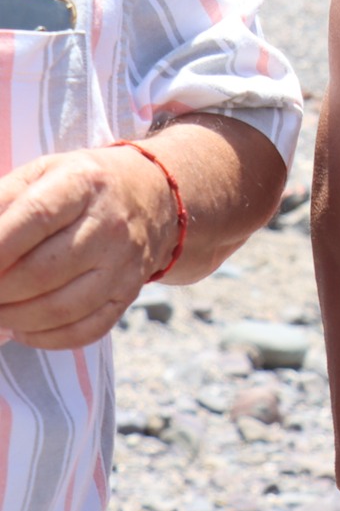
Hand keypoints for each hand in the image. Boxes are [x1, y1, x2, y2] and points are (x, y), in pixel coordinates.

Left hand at [0, 146, 176, 347]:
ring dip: (13, 318)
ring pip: (60, 309)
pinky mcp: (129, 293)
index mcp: (82, 185)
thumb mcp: (41, 173)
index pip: (34, 219)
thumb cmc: (82, 186)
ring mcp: (123, 264)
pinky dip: (45, 338)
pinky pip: (85, 330)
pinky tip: (23, 327)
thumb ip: (1, 200)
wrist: (154, 195)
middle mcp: (109, 226)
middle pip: (41, 272)